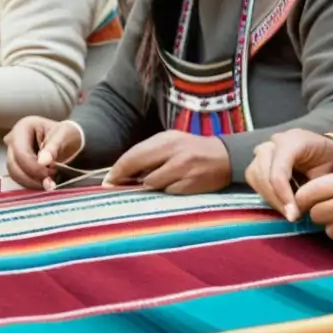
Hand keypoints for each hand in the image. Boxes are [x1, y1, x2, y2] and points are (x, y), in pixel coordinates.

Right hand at [4, 117, 83, 190]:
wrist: (68, 141)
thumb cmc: (65, 134)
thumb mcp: (63, 136)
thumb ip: (53, 148)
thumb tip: (43, 162)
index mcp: (23, 127)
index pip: (20, 151)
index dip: (32, 166)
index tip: (48, 173)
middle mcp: (13, 139)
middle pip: (13, 164)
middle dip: (32, 175)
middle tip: (50, 179)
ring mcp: (12, 153)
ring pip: (14, 173)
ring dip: (31, 182)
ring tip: (50, 180)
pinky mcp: (16, 165)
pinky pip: (19, 178)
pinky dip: (31, 183)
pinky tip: (45, 183)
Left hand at [103, 130, 230, 193]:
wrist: (225, 157)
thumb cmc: (192, 150)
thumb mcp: (171, 142)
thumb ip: (150, 153)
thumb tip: (123, 171)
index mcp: (166, 139)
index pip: (133, 155)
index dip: (117, 170)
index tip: (108, 181)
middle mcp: (174, 152)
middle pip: (138, 168)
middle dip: (123, 180)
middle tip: (115, 188)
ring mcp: (183, 168)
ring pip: (151, 184)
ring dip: (147, 187)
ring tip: (154, 184)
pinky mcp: (191, 184)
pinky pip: (168, 193)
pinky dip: (165, 191)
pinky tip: (171, 187)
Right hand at [245, 128, 332, 220]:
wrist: (323, 149)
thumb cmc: (327, 160)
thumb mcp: (327, 174)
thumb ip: (311, 190)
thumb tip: (296, 210)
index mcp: (293, 141)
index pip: (278, 172)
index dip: (283, 196)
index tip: (293, 215)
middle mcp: (274, 142)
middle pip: (263, 175)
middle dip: (277, 200)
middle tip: (292, 216)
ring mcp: (264, 148)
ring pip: (255, 177)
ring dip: (270, 198)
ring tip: (288, 209)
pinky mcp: (258, 158)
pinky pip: (254, 179)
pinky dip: (266, 193)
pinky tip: (281, 200)